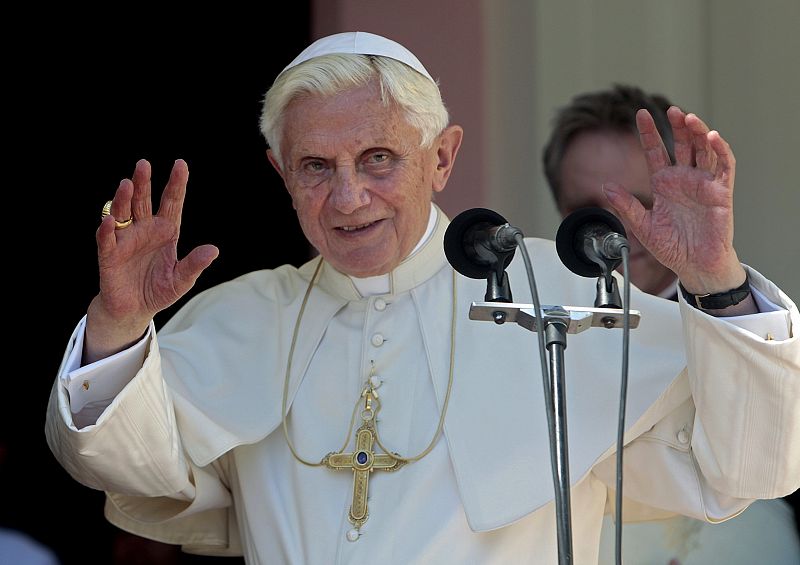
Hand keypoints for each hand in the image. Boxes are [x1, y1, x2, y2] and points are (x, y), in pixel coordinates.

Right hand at [85, 159, 218, 362]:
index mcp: (166, 231)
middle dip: (144, 183)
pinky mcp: (110, 256)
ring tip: (127, 184)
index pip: (171, 203)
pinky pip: (107, 240)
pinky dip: (107, 230)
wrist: (134, 310)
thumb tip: (213, 250)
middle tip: (144, 164)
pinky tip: (109, 221)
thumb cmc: (159, 291)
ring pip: (123, 214)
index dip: (176, 184)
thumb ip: (195, 264)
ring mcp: (126, 240)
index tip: (181, 164)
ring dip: (123, 199)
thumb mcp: (182, 279)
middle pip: (144, 201)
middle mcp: (144, 230)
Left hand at [602, 106, 746, 295]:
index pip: (656, 151)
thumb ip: (626, 206)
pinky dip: (719, 150)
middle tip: (671, 110)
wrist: (694, 267)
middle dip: (678, 125)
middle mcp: (684, 179)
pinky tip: (712, 138)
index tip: (641, 114)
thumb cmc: (672, 247)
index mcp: (664, 184)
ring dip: (699, 132)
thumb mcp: (642, 226)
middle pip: (683, 144)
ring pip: (704, 150)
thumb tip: (607, 187)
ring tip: (689, 118)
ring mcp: (703, 184)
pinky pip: (724, 166)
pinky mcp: (721, 192)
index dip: (649, 133)